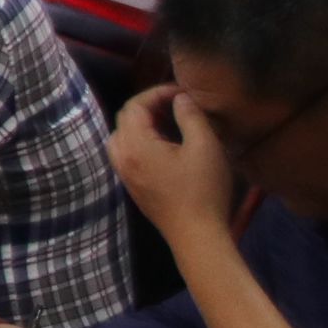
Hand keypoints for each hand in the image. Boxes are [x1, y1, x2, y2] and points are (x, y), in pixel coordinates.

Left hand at [109, 84, 239, 246]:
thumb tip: (179, 98)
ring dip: (143, 123)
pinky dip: (141, 139)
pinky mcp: (131, 185)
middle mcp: (121, 156)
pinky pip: (127, 152)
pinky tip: (165, 144)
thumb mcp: (205, 147)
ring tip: (170, 121)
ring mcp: (123, 173)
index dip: (157, 93)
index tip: (182, 92)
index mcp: (135, 144)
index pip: (135, 105)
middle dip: (149, 105)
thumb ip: (190, 116)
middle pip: (125, 118)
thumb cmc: (203, 190)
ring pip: (123, 136)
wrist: (196, 234)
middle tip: (178, 104)